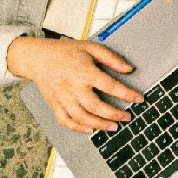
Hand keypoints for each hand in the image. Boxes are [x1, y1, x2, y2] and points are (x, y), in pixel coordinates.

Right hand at [6, 36, 143, 132]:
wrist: (38, 58)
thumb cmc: (65, 51)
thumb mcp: (91, 47)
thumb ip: (111, 58)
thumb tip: (129, 69)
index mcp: (84, 72)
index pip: (110, 86)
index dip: (127, 94)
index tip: (139, 99)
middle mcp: (73, 87)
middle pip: (96, 106)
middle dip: (114, 114)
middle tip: (127, 117)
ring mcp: (63, 98)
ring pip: (82, 117)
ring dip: (99, 124)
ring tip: (114, 127)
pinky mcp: (54, 105)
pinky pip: (66, 121)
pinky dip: (78, 128)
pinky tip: (90, 130)